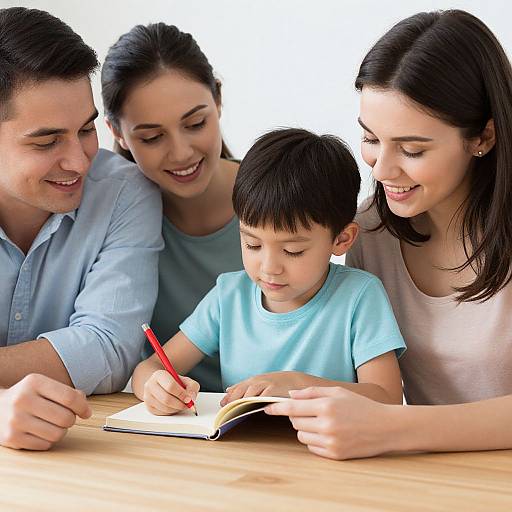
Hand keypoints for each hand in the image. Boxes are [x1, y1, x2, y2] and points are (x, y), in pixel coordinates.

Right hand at [0, 374, 90, 450]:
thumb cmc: (28, 397)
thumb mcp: (45, 386)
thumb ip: (68, 393)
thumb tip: (85, 408)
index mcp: (34, 382)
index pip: (69, 397)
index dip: (83, 407)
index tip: (86, 412)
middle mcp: (22, 400)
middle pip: (65, 418)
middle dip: (71, 420)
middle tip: (65, 417)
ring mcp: (15, 420)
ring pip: (57, 434)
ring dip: (60, 431)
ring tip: (52, 424)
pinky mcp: (11, 438)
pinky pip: (45, 445)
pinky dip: (48, 440)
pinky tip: (40, 432)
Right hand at [143, 370, 199, 414]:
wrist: (161, 385)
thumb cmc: (175, 383)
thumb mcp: (186, 380)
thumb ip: (192, 387)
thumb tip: (191, 398)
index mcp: (159, 375)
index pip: (170, 386)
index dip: (181, 394)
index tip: (189, 398)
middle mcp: (150, 385)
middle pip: (166, 399)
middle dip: (180, 404)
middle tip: (187, 404)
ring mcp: (147, 397)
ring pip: (165, 408)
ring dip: (177, 408)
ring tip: (181, 404)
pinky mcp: (149, 407)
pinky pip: (162, 414)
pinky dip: (172, 412)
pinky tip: (174, 406)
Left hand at [221, 371, 313, 405]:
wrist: (296, 380)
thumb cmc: (276, 384)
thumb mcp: (258, 383)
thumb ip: (243, 387)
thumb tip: (227, 391)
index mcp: (253, 381)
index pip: (238, 388)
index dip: (229, 397)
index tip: (222, 405)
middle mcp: (258, 381)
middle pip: (242, 389)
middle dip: (234, 399)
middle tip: (227, 409)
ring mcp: (267, 384)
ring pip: (252, 391)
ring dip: (244, 400)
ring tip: (237, 409)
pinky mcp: (277, 389)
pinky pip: (266, 395)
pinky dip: (261, 400)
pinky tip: (256, 407)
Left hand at [265, 386, 399, 459]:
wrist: (385, 427)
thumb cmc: (360, 406)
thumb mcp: (337, 392)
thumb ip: (312, 392)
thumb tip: (290, 394)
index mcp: (326, 406)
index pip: (293, 408)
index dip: (277, 408)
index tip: (266, 408)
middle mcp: (326, 425)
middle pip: (295, 422)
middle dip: (298, 416)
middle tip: (312, 412)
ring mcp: (331, 442)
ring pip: (301, 436)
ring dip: (305, 429)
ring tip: (322, 423)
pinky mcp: (335, 455)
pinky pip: (312, 448)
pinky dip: (314, 441)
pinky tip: (329, 434)